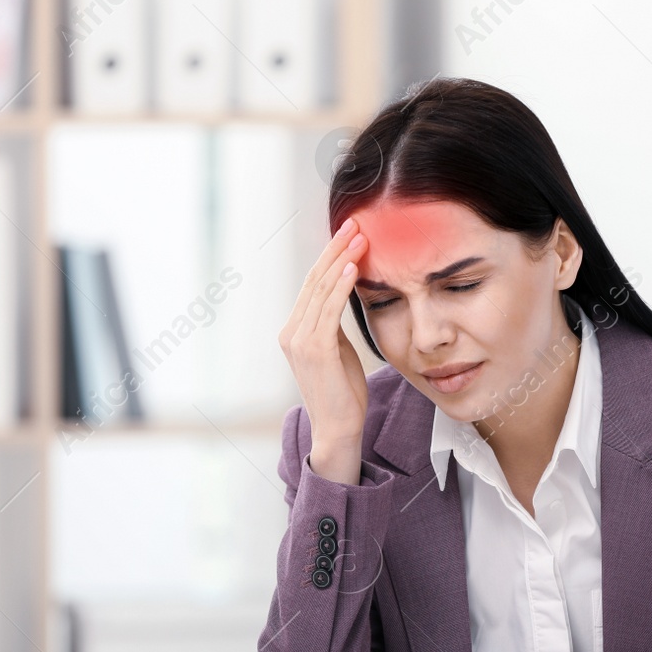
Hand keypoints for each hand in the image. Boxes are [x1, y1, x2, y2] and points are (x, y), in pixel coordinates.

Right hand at [279, 217, 369, 480]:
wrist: (339, 429)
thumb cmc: (344, 392)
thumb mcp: (340, 350)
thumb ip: (335, 324)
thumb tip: (347, 293)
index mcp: (296, 331)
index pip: (314, 285)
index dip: (331, 256)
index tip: (350, 233)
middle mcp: (291, 332)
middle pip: (314, 281)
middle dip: (335, 249)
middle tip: (355, 223)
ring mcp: (299, 341)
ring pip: (320, 290)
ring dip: (341, 260)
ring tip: (360, 237)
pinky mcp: (313, 350)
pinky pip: (328, 310)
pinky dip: (340, 286)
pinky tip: (353, 267)